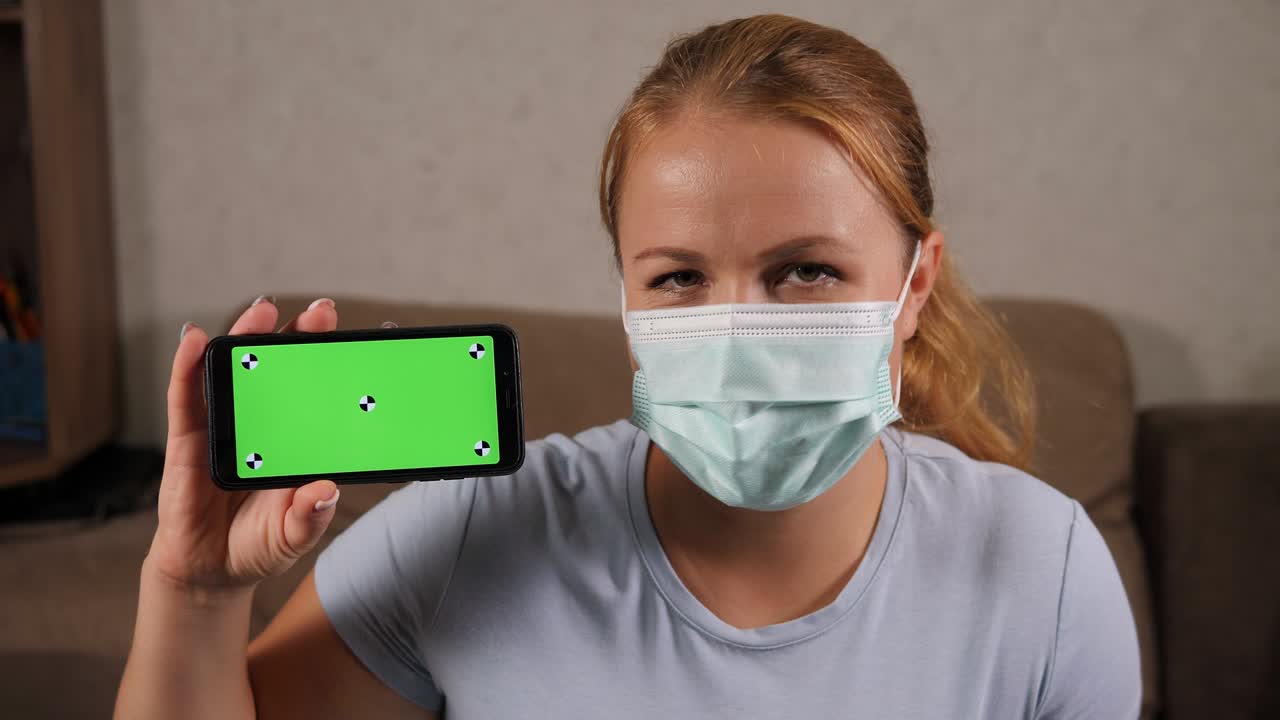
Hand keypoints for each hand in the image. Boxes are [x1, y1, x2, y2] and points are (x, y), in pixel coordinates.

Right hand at [145, 297, 343, 593]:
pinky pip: (185, 397)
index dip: (337, 364)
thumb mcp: (293, 534)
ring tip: (263, 310)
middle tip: (321, 312)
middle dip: (299, 336)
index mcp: (295, 440)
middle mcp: (262, 423)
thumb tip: (324, 492)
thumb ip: (309, 517)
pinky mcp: (187, 439)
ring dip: (246, 335)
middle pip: (281, 370)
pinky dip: (187, 366)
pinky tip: (195, 340)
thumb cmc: (258, 543)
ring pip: (234, 371)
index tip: (369, 339)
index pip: (320, 393)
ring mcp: (223, 425)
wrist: (210, 570)